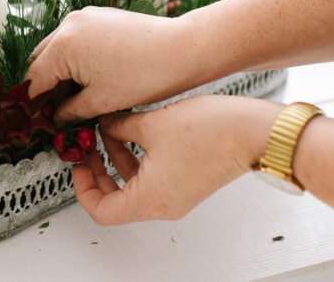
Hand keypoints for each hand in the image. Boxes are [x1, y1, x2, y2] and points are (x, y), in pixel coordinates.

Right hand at [26, 6, 213, 123]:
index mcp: (63, 45)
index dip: (34, 106)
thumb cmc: (144, 76)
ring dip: (58, 73)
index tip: (36, 123)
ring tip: (72, 100)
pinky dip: (73, 59)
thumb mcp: (100, 102)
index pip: (34, 81)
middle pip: (40, 62)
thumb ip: (69, 112)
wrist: (182, 50)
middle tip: (53, 115)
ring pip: (57, 50)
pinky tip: (87, 80)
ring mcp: (83, 17)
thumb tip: (55, 119)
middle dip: (44, 88)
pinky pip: (74, 40)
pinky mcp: (98, 16)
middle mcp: (68, 25)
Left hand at [74, 95, 278, 224]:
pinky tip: (133, 129)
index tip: (77, 161)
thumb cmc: (212, 132)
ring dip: (117, 158)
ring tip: (109, 129)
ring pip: (134, 184)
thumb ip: (118, 125)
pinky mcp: (187, 182)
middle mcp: (163, 204)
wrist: (255, 132)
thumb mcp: (151, 122)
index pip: (101, 210)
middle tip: (87, 144)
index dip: (83, 185)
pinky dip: (137, 157)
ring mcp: (176, 195)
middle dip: (98, 170)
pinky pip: (151, 176)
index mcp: (150, 200)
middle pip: (116, 199)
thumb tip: (103, 123)